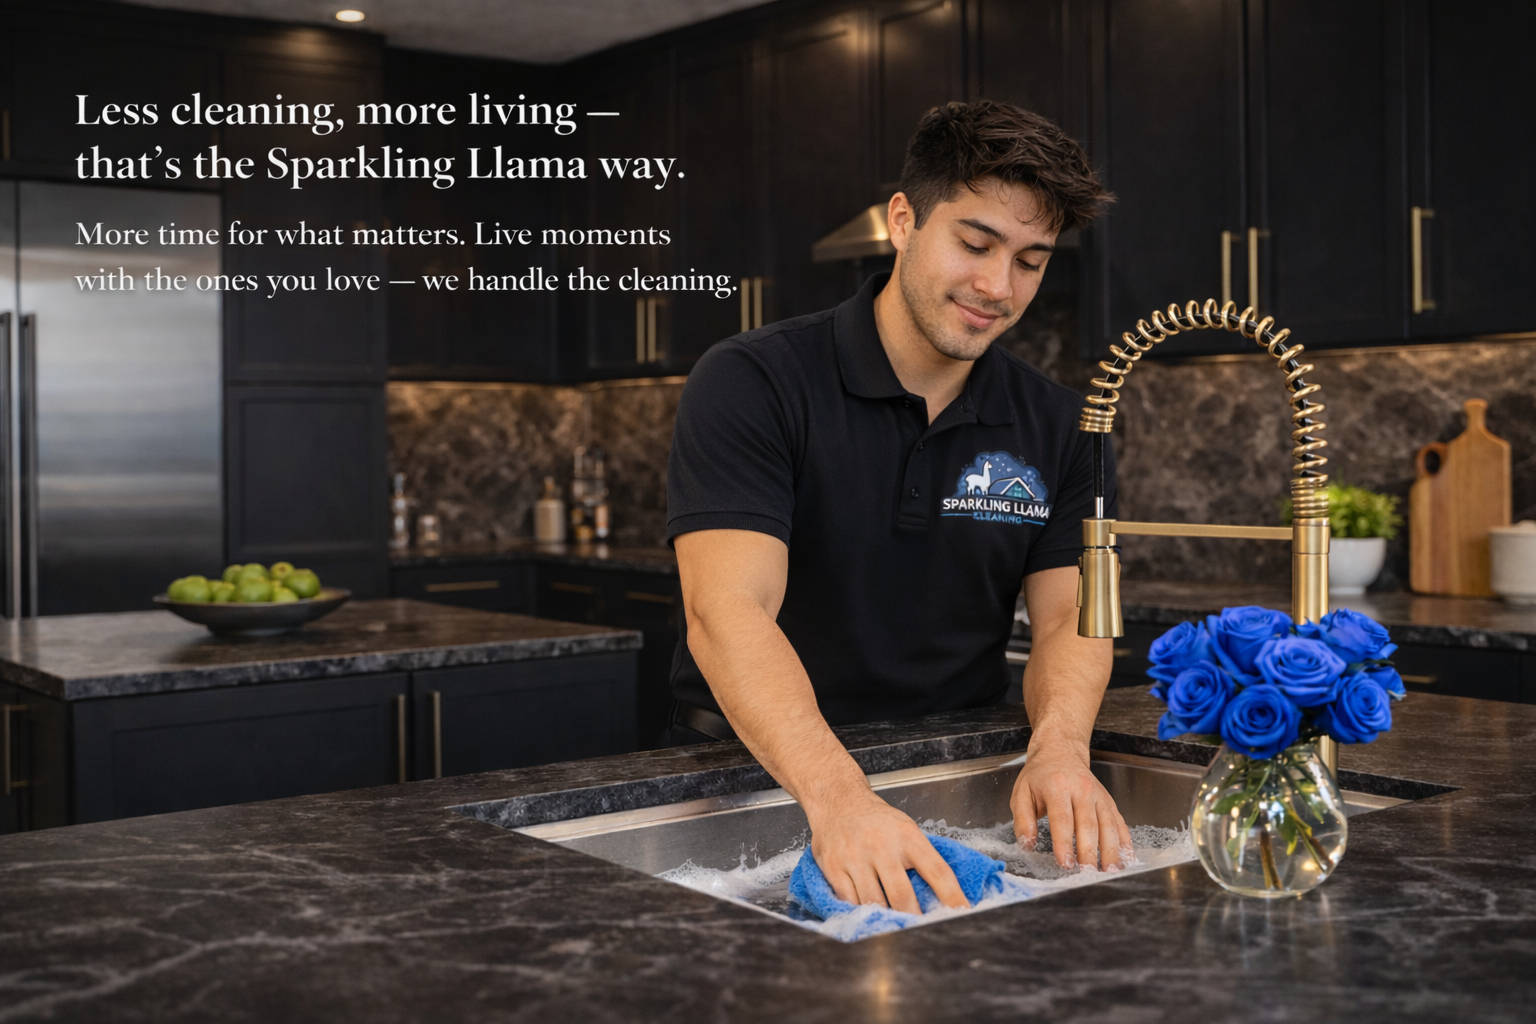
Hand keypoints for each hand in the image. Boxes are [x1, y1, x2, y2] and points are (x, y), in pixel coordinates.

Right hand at [805, 786, 969, 914]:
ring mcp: (855, 858)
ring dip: (885, 921)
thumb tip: (942, 896)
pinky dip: (860, 913)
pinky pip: (850, 902)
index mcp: (907, 837)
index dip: (952, 896)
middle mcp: (882, 847)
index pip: (937, 871)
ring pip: (874, 903)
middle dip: (913, 920)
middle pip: (902, 895)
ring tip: (894, 930)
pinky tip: (867, 916)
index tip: (962, 915)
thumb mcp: (906, 830)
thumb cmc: (877, 820)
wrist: (837, 800)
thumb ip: (922, 859)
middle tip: (921, 934)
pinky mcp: (834, 868)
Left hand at [1011, 744, 1131, 870]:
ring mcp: (1098, 796)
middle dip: (1089, 851)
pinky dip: (1124, 842)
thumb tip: (1027, 845)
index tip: (1065, 863)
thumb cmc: (1039, 776)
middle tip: (1087, 873)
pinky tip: (1126, 858)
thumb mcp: (1021, 793)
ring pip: (1108, 825)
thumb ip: (1022, 821)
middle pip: (1088, 824)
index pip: (1062, 819)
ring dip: (1110, 850)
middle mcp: (1081, 790)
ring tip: (1109, 872)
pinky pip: (1120, 823)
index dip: (1064, 843)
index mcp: (1057, 787)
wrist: (1061, 752)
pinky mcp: (1109, 802)